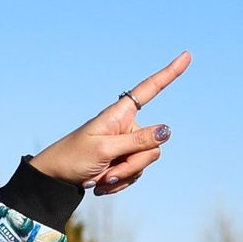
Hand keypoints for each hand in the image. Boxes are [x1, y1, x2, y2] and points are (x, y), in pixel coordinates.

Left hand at [30, 52, 190, 196]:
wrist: (55, 177)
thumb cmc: (74, 157)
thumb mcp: (104, 150)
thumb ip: (137, 141)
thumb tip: (167, 131)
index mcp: (120, 113)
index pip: (150, 89)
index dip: (169, 73)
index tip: (187, 55)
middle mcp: (127, 126)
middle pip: (153, 145)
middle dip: (133, 165)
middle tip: (108, 173)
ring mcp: (127, 144)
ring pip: (146, 162)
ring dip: (123, 177)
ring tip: (100, 179)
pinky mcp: (124, 160)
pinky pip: (135, 174)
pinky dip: (119, 183)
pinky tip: (101, 186)